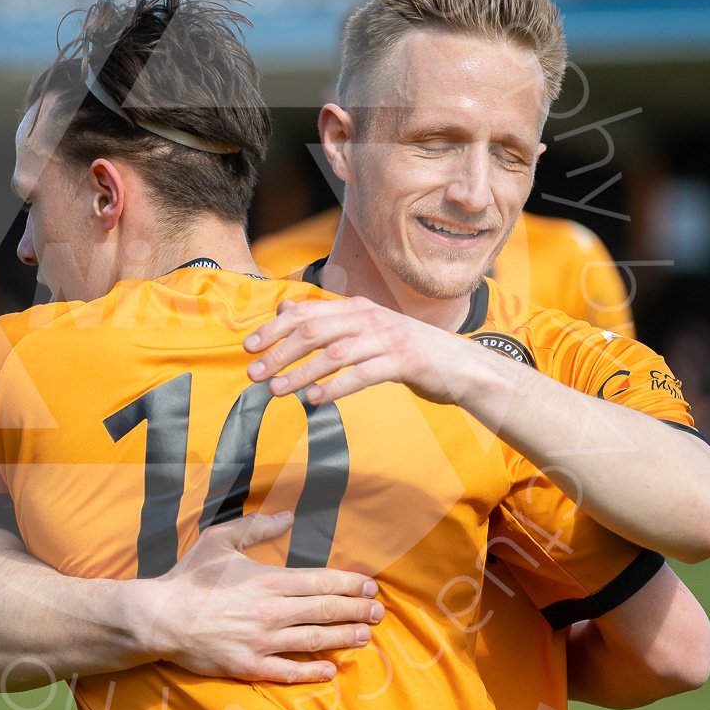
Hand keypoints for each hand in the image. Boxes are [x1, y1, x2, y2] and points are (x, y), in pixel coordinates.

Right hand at [130, 511, 382, 682]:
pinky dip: (312, 671)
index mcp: (269, 580)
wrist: (160, 617)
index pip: (321, 582)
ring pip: (314, 640)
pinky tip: (331, 670)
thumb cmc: (189, 577)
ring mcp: (262, 642)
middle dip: (356, 611)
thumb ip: (256, 527)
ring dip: (344, 638)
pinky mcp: (249, 666)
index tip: (369, 588)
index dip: (350, 585)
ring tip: (366, 637)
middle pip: (325, 611)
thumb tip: (288, 516)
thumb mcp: (220, 540)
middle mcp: (272, 611)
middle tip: (379, 613)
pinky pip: (288, 671)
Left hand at [244, 297, 478, 404]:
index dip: (274, 329)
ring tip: (276, 391)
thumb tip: (284, 310)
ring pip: (335, 353)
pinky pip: (364, 374)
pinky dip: (336, 387)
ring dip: (302, 372)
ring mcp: (389, 339)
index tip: (247, 347)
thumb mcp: (368, 331)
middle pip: (315, 332)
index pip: (307, 314)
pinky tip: (315, 400)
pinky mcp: (405, 362)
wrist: (462, 366)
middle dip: (279, 352)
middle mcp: (371, 318)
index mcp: (358, 309)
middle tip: (253, 373)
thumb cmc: (407, 351)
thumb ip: (328, 321)